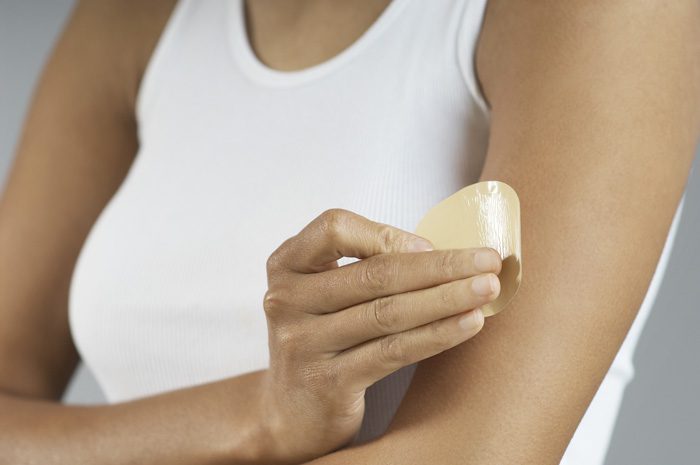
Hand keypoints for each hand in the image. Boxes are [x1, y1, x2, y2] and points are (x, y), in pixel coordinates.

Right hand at [259, 209, 500, 462]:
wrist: (291, 410)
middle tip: (489, 260)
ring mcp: (302, 342)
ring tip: (487, 289)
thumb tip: (444, 253)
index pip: (334, 228)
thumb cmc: (323, 336)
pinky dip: (436, 334)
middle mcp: (286, 299)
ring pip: (387, 313)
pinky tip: (468, 323)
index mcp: (287, 264)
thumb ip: (367, 266)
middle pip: (373, 273)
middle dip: (440, 266)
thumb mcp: (327, 293)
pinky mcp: (327, 381)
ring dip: (446, 298)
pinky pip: (393, 351)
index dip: (386, 234)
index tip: (430, 244)